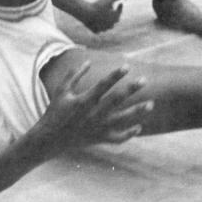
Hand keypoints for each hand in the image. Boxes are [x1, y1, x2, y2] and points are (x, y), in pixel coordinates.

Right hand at [36, 62, 151, 152]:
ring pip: (121, 120)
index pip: (103, 85)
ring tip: (151, 104)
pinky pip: (118, 138)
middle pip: (116, 100)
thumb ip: (74, 75)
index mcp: (83, 101)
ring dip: (137, 112)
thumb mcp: (61, 91)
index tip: (127, 66)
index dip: (115, 75)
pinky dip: (129, 134)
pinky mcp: (99, 139)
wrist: (50, 140)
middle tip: (144, 80)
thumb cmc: (55, 111)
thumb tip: (88, 62)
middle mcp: (93, 114)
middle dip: (131, 90)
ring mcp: (97, 128)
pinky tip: (138, 127)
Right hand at [83, 0, 128, 33]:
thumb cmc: (98, 6)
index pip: (120, 12)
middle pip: (115, 20)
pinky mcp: (95, 31)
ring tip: (107, 18)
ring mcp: (103, 29)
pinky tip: (98, 23)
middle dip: (116, 16)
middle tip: (114, 11)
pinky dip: (100, 27)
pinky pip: (99, 30)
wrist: (85, 13)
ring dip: (109, 22)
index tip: (120, 3)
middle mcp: (110, 25)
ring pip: (108, 26)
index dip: (120, 7)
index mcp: (115, 18)